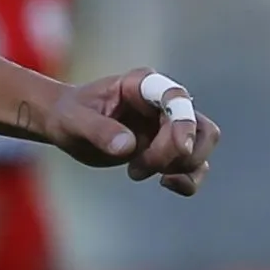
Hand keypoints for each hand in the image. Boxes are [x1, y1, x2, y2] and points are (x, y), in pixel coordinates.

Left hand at [36, 69, 218, 194]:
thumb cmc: (68, 115)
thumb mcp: (73, 121)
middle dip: (177, 153)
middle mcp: (163, 102)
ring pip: (202, 146)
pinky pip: (195, 165)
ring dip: (180, 167)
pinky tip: (166, 184)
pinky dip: (188, 180)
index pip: (176, 98)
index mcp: (141, 85)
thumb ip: (98, 130)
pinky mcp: (169, 148)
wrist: (67, 126)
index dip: (185, 122)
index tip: (181, 147)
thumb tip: (128, 147)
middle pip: (199, 127)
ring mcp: (170, 125)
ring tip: (135, 172)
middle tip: (138, 168)